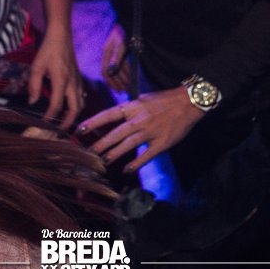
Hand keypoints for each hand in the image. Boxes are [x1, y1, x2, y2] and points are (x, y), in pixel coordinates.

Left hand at [29, 30, 83, 129]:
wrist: (61, 36)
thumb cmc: (48, 50)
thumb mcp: (36, 66)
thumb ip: (34, 85)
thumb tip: (33, 102)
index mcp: (61, 79)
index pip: (56, 104)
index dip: (50, 116)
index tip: (43, 123)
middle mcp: (72, 82)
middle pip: (75, 109)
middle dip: (68, 122)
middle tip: (58, 130)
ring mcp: (77, 81)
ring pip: (81, 104)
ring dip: (74, 115)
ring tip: (64, 123)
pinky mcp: (79, 79)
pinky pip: (81, 96)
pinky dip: (77, 106)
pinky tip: (69, 108)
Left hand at [78, 87, 204, 172]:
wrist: (189, 102)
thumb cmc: (165, 100)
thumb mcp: (143, 99)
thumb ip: (129, 109)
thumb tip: (114, 116)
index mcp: (133, 107)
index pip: (109, 115)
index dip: (93, 122)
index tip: (80, 129)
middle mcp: (140, 119)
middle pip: (116, 133)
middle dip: (100, 143)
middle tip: (88, 152)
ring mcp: (151, 131)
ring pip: (128, 144)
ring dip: (114, 153)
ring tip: (103, 161)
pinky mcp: (162, 142)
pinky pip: (147, 155)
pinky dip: (136, 163)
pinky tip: (127, 170)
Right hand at [100, 23, 130, 92]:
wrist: (126, 20)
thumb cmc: (122, 32)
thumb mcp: (121, 45)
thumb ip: (118, 58)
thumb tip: (114, 71)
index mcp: (106, 53)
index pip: (106, 72)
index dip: (111, 82)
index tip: (118, 89)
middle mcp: (109, 54)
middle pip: (111, 72)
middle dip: (117, 83)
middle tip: (124, 91)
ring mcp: (114, 53)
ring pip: (117, 69)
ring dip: (122, 79)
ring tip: (127, 87)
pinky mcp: (120, 51)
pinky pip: (122, 64)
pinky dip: (125, 72)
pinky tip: (129, 77)